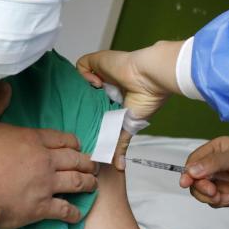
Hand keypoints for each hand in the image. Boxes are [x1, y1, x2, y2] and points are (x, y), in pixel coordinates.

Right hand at [0, 83, 99, 228]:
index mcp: (31, 139)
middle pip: (74, 159)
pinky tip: (77, 214)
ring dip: (88, 182)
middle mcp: (44, 161)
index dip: (72, 142)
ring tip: (93, 184)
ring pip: (76, 182)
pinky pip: (64, 210)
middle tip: (93, 164)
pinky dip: (73, 213)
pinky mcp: (41, 208)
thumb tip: (4, 86)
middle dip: (86, 161)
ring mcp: (45, 185)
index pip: (61, 138)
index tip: (78, 145)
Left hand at [77, 41, 182, 169]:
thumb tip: (118, 167)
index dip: (86, 112)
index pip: (92, 105)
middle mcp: (105, 84)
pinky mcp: (97, 61)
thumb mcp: (129, 126)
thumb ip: (119, 144)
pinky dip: (85, 75)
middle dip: (80, 101)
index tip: (85, 122)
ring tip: (93, 96)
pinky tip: (97, 83)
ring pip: (79, 78)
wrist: (149, 78)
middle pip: (83, 91)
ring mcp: (101, 72)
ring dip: (83, 87)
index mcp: (113, 97)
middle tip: (82, 112)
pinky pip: (81, 66)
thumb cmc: (146, 99)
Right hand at [180, 136, 228, 208]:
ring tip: (220, 196)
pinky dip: (215, 202)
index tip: (186, 182)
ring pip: (200, 191)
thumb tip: (190, 171)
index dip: (188, 171)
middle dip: (199, 186)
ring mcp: (219, 181)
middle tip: (211, 190)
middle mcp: (214, 165)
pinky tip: (227, 199)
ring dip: (206, 195)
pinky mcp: (225, 196)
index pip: (193, 160)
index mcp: (215, 150)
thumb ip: (213, 163)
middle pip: (193, 177)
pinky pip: (211, 201)